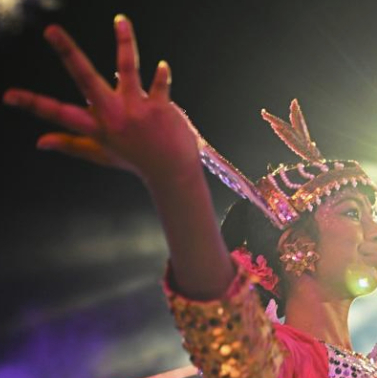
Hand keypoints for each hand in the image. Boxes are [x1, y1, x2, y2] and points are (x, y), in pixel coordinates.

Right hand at [3, 15, 200, 186]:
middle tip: (51, 30)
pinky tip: (162, 66)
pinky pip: (160, 85)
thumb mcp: (100, 154)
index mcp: (96, 127)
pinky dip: (161, 75)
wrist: (172, 171)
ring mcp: (137, 109)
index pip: (58, 113)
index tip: (9, 96)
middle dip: (69, 53)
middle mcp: (114, 116)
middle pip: (86, 78)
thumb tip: (40, 142)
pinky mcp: (160, 107)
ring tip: (120, 20)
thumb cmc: (135, 160)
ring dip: (124, 42)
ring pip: (128, 69)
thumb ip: (70, 144)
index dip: (33, 104)